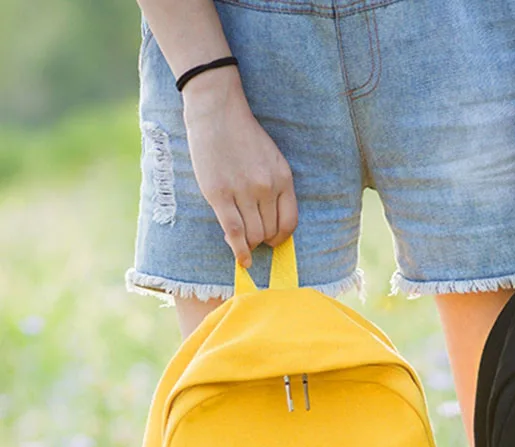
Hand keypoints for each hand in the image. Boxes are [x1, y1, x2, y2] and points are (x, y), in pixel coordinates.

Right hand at [183, 67, 297, 267]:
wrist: (216, 110)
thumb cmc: (243, 135)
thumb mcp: (271, 159)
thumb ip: (275, 187)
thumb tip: (271, 220)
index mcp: (283, 179)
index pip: (289, 222)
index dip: (281, 237)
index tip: (273, 241)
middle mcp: (266, 187)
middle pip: (270, 231)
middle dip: (262, 241)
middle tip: (252, 240)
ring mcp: (243, 191)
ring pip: (253, 234)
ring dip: (249, 244)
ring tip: (242, 244)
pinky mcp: (219, 194)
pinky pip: (234, 231)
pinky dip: (239, 250)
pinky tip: (241, 260)